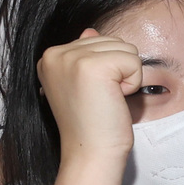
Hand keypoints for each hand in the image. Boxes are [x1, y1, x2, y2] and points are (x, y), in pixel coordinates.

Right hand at [37, 28, 141, 169]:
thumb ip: (85, 55)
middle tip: (101, 98)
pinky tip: (114, 100)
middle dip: (118, 71)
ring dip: (126, 77)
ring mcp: (72, 58)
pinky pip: (133, 61)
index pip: (98, 40)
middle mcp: (55, 53)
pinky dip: (132, 83)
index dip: (107, 70)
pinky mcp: (92, 66)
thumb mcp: (82, 84)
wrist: (90, 153)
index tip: (90, 95)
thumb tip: (90, 31)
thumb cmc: (91, 124)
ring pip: (126, 49)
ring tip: (106, 98)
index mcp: (50, 56)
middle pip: (113, 40)